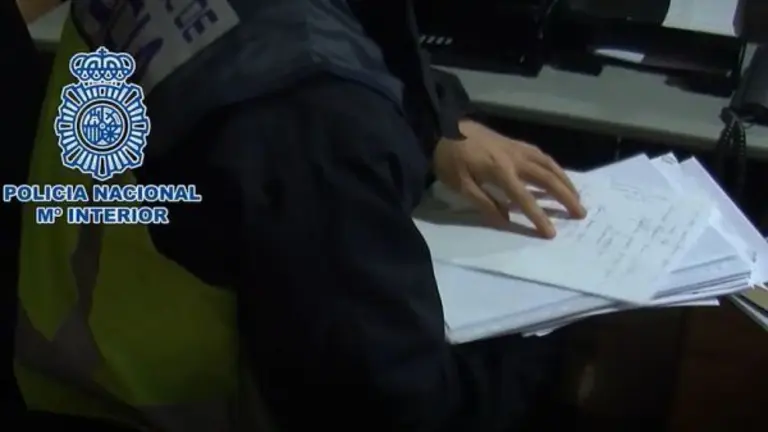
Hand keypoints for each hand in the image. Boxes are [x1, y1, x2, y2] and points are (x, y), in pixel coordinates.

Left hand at [432, 120, 585, 237]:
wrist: (442, 125)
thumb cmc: (448, 158)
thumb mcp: (460, 185)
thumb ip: (484, 203)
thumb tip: (507, 221)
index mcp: (500, 171)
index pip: (524, 198)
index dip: (539, 216)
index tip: (552, 233)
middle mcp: (514, 158)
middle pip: (546, 178)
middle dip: (565, 196)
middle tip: (581, 213)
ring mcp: (515, 147)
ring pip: (548, 163)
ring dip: (564, 180)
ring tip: (576, 196)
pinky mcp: (512, 142)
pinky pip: (540, 154)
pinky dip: (553, 166)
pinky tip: (556, 174)